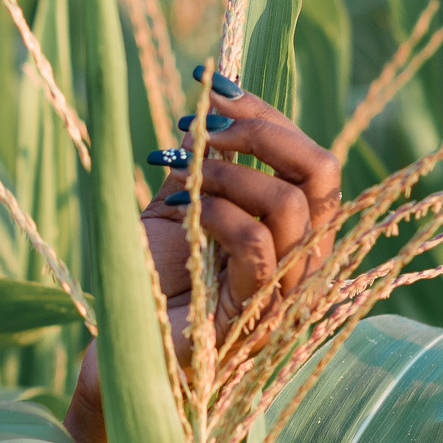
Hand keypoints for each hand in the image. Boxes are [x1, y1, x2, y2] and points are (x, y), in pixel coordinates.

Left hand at [65, 71, 341, 442]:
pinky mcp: (251, 324)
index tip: (210, 83)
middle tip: (197, 124)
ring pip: (292, 206)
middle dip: (260, 130)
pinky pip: (258, 250)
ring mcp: (283, 297)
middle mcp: (303, 265)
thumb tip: (211, 97)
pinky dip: (217, 214)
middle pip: (324, 173)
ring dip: (226, 172)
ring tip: (176, 174)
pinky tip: (176, 210)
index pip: (315, 159)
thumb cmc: (150, 285)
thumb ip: (206, 162)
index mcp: (295, 233)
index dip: (268, 112)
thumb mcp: (180, 206)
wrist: (118, 359)